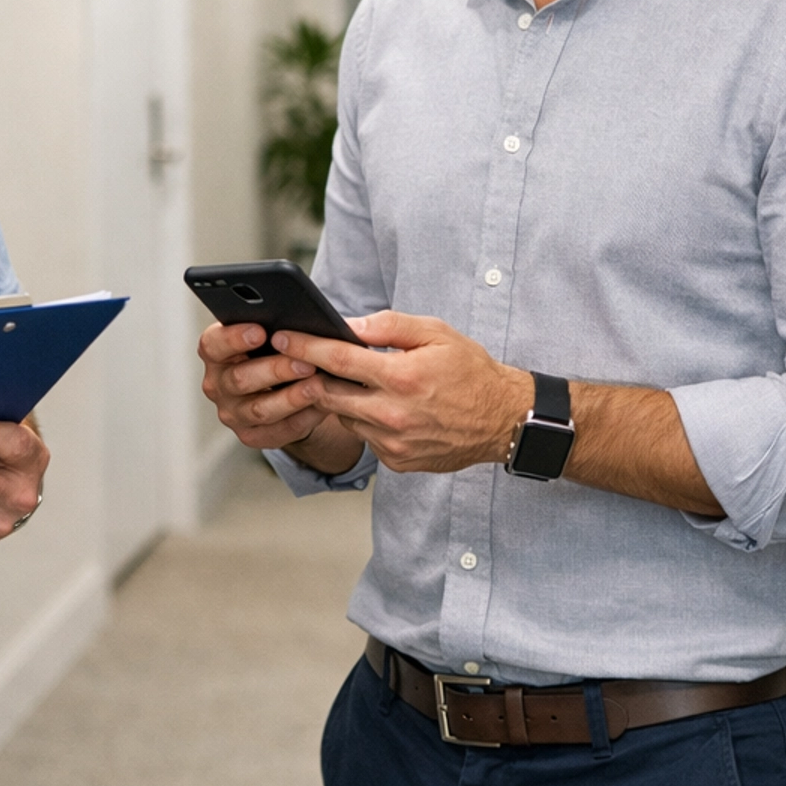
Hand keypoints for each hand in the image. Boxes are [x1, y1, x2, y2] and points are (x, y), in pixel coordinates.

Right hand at [197, 318, 332, 450]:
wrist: (281, 388)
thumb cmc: (273, 353)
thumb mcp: (268, 335)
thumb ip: (274, 328)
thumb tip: (299, 322)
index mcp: (216, 354)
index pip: (213, 345)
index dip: (234, 338)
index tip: (260, 331)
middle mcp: (217, 385)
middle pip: (240, 379)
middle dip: (275, 369)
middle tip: (304, 361)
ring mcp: (232, 413)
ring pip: (260, 409)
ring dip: (291, 397)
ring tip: (317, 385)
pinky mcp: (252, 435)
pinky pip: (278, 430)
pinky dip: (302, 417)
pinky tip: (320, 405)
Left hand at [270, 311, 530, 474]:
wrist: (503, 420)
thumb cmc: (470, 372)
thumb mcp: (436, 334)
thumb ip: (389, 326)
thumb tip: (348, 325)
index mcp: (402, 377)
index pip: (337, 360)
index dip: (304, 347)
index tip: (282, 337)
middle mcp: (393, 414)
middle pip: (328, 394)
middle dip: (310, 375)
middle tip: (300, 360)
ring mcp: (393, 442)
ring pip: (344, 417)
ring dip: (340, 399)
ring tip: (352, 382)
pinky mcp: (397, 461)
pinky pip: (365, 438)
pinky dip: (364, 421)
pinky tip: (381, 408)